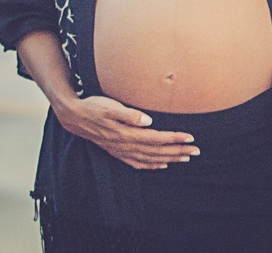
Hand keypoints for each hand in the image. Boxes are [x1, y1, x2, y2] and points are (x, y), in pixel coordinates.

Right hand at [55, 94, 200, 169]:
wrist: (75, 117)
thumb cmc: (94, 107)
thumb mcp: (110, 106)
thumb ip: (129, 114)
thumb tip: (148, 120)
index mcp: (127, 133)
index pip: (157, 138)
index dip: (174, 138)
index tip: (190, 138)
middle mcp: (127, 145)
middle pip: (157, 151)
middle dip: (178, 151)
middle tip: (196, 150)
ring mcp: (122, 151)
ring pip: (151, 159)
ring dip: (169, 159)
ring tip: (185, 157)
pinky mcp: (118, 152)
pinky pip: (138, 163)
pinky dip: (152, 166)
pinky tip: (161, 165)